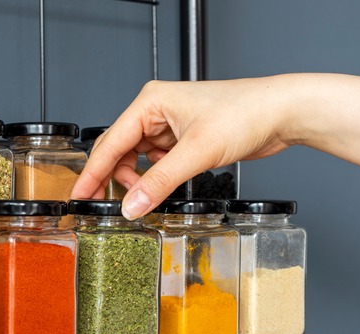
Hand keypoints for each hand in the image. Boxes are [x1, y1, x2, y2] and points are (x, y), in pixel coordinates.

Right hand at [70, 77, 294, 218]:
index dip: (92, 172)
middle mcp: (156, 111)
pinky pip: (159, 164)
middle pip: (120, 151)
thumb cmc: (244, 113)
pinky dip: (158, 178)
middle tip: (108, 206)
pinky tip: (165, 188)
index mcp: (150, 102)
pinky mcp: (186, 140)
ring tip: (147, 197)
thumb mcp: (196, 152)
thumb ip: (160, 182)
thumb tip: (131, 206)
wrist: (280, 113)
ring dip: (140, 181)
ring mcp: (171, 126)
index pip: (110, 142)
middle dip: (116, 178)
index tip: (79, 195)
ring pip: (140, 160)